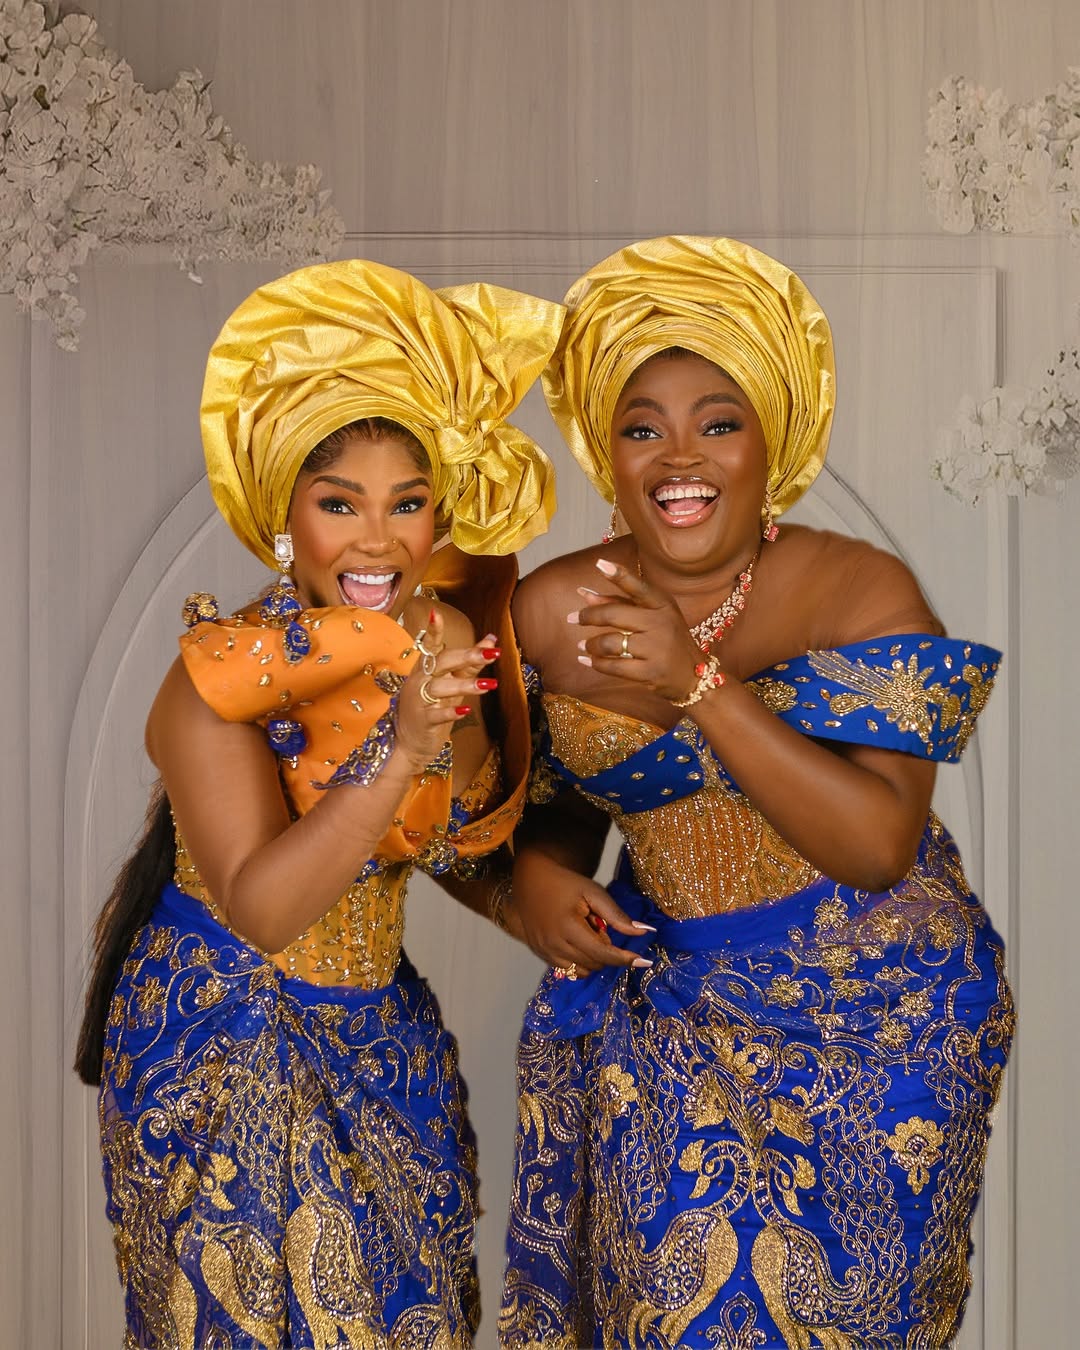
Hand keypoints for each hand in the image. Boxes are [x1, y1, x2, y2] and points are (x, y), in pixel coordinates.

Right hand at [395, 610, 497, 769]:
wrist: (410, 743)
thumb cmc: (432, 708)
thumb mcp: (451, 682)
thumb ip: (470, 662)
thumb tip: (491, 639)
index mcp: (425, 669)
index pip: (429, 646)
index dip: (433, 631)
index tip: (436, 614)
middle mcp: (419, 681)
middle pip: (440, 663)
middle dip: (466, 656)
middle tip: (492, 654)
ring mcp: (418, 701)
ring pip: (439, 687)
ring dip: (465, 685)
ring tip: (490, 685)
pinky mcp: (423, 721)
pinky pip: (436, 714)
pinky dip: (451, 712)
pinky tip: (467, 709)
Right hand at [511, 849, 652, 973]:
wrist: (531, 879)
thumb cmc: (565, 883)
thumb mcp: (593, 892)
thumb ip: (617, 915)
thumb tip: (644, 932)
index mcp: (568, 927)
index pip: (602, 954)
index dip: (624, 959)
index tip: (644, 961)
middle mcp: (554, 944)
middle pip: (594, 964)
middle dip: (606, 951)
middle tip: (599, 927)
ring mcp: (544, 951)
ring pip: (581, 971)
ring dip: (593, 959)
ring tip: (587, 935)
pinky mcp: (539, 954)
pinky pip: (567, 971)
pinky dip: (579, 962)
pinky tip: (577, 943)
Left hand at [570, 557, 703, 703]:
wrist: (695, 676)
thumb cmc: (667, 640)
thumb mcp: (651, 617)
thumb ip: (619, 603)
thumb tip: (584, 593)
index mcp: (662, 605)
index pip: (638, 587)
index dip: (619, 575)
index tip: (599, 564)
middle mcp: (661, 623)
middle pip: (614, 615)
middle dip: (587, 616)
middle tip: (572, 618)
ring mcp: (657, 649)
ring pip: (610, 643)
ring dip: (590, 645)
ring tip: (583, 645)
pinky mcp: (651, 672)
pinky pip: (614, 667)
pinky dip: (596, 664)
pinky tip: (587, 660)